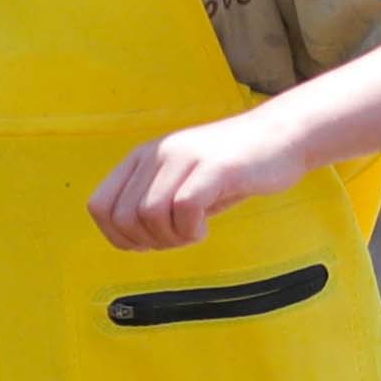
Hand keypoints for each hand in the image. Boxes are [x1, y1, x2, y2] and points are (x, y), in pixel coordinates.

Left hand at [91, 109, 308, 250]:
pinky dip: (191, 231)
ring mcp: (184, 158)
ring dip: (171, 238)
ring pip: (150, 215)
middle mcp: (157, 154)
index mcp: (143, 158)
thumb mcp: (182, 182)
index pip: (100, 206)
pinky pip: (184, 210)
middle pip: (124, 218)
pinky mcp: (213, 168)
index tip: (149, 242)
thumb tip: (130, 239)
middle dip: (148, 242)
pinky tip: (205, 227)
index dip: (119, 237)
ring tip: (194, 231)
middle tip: (177, 238)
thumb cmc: (233, 168)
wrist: (281, 138)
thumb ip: (153, 204)